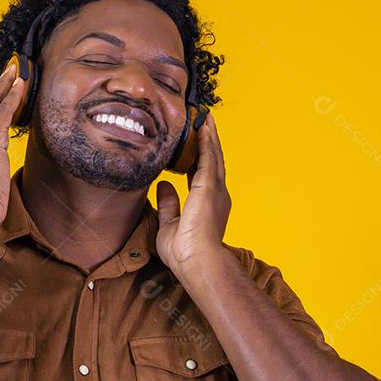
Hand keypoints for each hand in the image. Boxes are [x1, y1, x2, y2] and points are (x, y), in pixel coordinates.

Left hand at [155, 114, 231, 271]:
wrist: (198, 262)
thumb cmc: (185, 252)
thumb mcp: (170, 224)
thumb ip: (169, 203)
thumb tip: (163, 184)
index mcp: (208, 205)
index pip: (203, 176)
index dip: (201, 158)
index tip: (196, 144)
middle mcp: (217, 195)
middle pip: (213, 161)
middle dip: (209, 142)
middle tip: (206, 123)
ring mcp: (215, 190)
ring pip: (213, 156)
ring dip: (209, 136)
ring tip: (206, 119)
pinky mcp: (209, 187)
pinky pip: (208, 158)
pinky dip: (206, 142)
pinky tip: (203, 128)